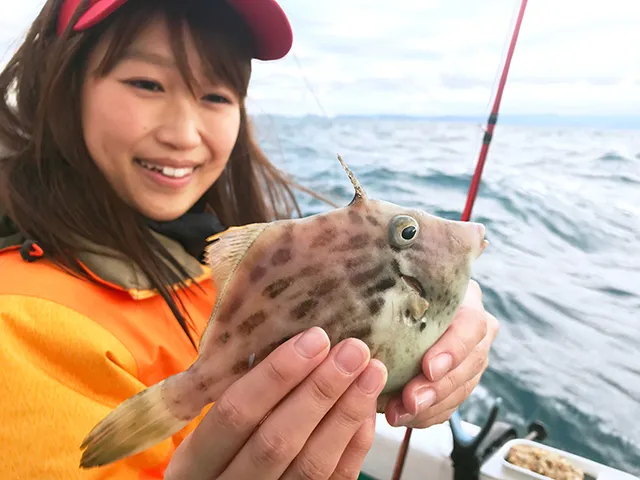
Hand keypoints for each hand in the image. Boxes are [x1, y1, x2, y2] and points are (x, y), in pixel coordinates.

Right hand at [165, 327, 387, 479]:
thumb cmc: (219, 456)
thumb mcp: (208, 433)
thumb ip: (240, 398)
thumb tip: (294, 344)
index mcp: (195, 462)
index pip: (235, 413)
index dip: (276, 375)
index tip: (314, 338)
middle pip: (277, 440)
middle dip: (320, 390)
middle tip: (353, 349)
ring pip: (311, 466)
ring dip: (346, 413)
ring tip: (372, 372)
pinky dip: (354, 445)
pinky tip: (366, 411)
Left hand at [384, 279, 498, 427]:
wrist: (385, 311)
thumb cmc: (384, 290)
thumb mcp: (390, 278)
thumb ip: (389, 277)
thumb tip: (379, 263)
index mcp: (462, 298)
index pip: (471, 325)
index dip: (453, 349)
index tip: (428, 368)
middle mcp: (472, 328)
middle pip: (471, 362)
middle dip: (439, 387)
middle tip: (409, 400)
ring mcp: (469, 357)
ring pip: (462, 388)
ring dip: (431, 406)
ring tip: (399, 414)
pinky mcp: (457, 383)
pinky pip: (450, 406)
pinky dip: (426, 416)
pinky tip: (403, 417)